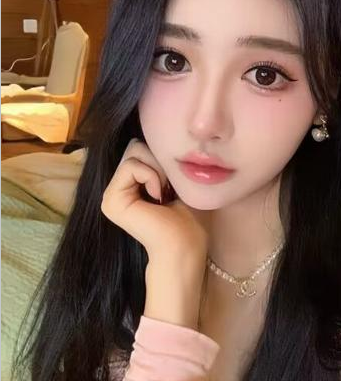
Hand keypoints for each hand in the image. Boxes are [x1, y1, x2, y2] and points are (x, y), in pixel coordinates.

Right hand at [101, 138, 207, 261]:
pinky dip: (152, 176)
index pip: (141, 147)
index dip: (162, 159)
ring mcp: (111, 195)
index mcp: (130, 186)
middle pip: (136, 146)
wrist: (186, 245)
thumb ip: (158, 159)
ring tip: (164, 195)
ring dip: (158, 170)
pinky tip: (158, 198)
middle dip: (159, 162)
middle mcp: (117, 190)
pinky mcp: (111, 200)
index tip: (173, 186)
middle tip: (168, 190)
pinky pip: (132, 166)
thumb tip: (150, 135)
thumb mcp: (174, 179)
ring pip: (134, 151)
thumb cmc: (188, 217)